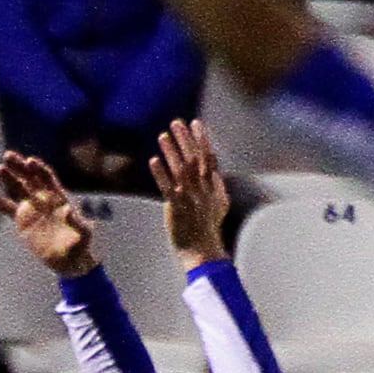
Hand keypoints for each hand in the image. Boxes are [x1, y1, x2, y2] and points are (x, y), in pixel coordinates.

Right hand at [0, 149, 98, 272]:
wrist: (67, 258)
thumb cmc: (79, 244)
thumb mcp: (83, 234)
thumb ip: (77, 222)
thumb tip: (67, 211)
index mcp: (58, 197)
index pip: (47, 178)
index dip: (39, 169)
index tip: (30, 161)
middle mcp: (43, 198)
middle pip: (30, 178)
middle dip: (20, 166)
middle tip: (8, 155)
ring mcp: (31, 207)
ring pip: (17, 188)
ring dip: (8, 178)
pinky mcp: (21, 219)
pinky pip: (6, 207)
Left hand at [147, 116, 228, 264]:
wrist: (202, 250)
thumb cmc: (209, 227)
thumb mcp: (220, 203)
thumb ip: (217, 185)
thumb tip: (216, 171)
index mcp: (213, 186)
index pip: (209, 156)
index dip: (202, 138)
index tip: (195, 123)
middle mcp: (203, 189)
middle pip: (195, 158)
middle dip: (185, 139)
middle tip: (176, 122)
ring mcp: (189, 198)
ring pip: (181, 170)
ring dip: (172, 151)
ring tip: (163, 136)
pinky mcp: (176, 209)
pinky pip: (167, 188)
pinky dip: (161, 174)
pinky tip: (153, 160)